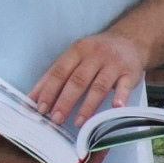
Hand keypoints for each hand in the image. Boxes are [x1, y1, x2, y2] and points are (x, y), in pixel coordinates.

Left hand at [32, 30, 148, 128]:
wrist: (130, 40)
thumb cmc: (97, 53)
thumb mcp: (75, 57)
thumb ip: (56, 75)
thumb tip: (33, 98)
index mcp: (77, 50)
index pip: (60, 71)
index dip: (49, 90)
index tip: (40, 108)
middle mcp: (95, 55)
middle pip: (77, 80)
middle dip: (65, 101)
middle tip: (56, 119)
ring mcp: (113, 63)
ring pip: (99, 86)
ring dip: (88, 106)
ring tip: (78, 122)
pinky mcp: (130, 72)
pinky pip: (124, 86)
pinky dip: (120, 97)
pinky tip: (115, 107)